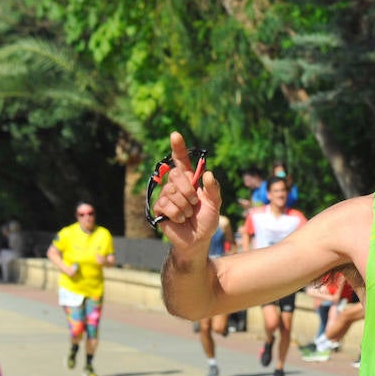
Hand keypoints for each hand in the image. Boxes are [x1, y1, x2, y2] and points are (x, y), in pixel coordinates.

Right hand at [152, 131, 221, 256]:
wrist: (197, 240)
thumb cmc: (206, 221)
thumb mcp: (215, 204)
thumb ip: (214, 190)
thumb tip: (209, 174)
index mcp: (189, 181)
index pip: (181, 160)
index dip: (178, 147)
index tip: (175, 135)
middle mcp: (175, 185)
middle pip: (175, 174)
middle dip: (188, 190)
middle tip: (194, 203)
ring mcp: (166, 196)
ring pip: (171, 191)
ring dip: (184, 206)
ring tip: (188, 215)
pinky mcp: (159, 208)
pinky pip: (166, 205)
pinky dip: (177, 214)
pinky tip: (180, 220)